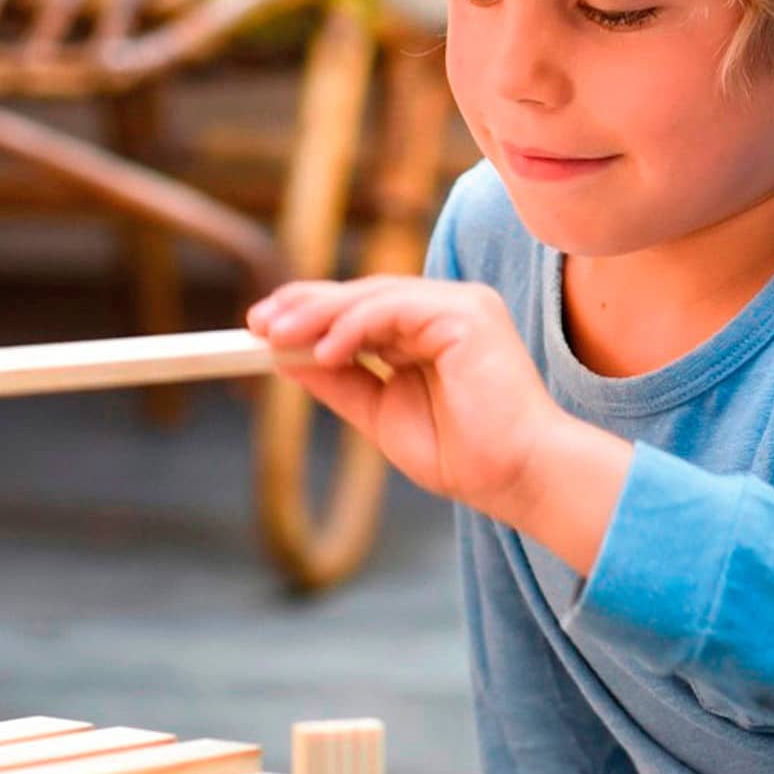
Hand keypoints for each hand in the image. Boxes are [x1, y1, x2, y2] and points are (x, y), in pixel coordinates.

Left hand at [245, 277, 630, 573]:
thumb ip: (342, 383)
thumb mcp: (382, 414)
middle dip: (304, 306)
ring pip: (375, 295)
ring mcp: (462, 306)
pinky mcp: (469, 313)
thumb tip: (287, 360)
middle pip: (363, 294)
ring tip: (275, 337)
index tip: (261, 329)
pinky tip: (324, 351)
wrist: (516, 479)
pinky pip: (395, 307)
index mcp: (432, 332)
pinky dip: (354, 325)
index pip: (363, 309)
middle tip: (256, 324)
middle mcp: (449, 310)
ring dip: (319, 315)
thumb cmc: (464, 456)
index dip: (311, 313)